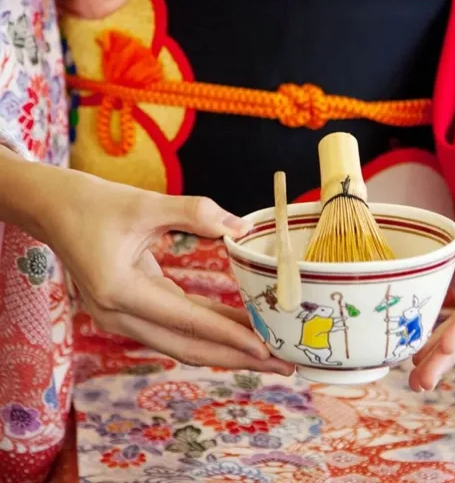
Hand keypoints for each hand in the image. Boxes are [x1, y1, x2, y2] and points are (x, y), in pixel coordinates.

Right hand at [9, 158, 293, 374]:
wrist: (56, 209)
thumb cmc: (96, 204)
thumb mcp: (145, 204)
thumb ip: (194, 212)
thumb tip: (239, 227)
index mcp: (120, 291)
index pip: (186, 320)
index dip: (228, 334)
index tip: (264, 347)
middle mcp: (119, 315)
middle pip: (187, 347)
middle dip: (237, 357)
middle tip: (282, 365)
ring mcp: (123, 318)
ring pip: (182, 343)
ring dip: (225, 349)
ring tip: (269, 355)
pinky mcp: (132, 310)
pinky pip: (176, 327)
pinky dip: (208, 331)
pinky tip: (238, 330)